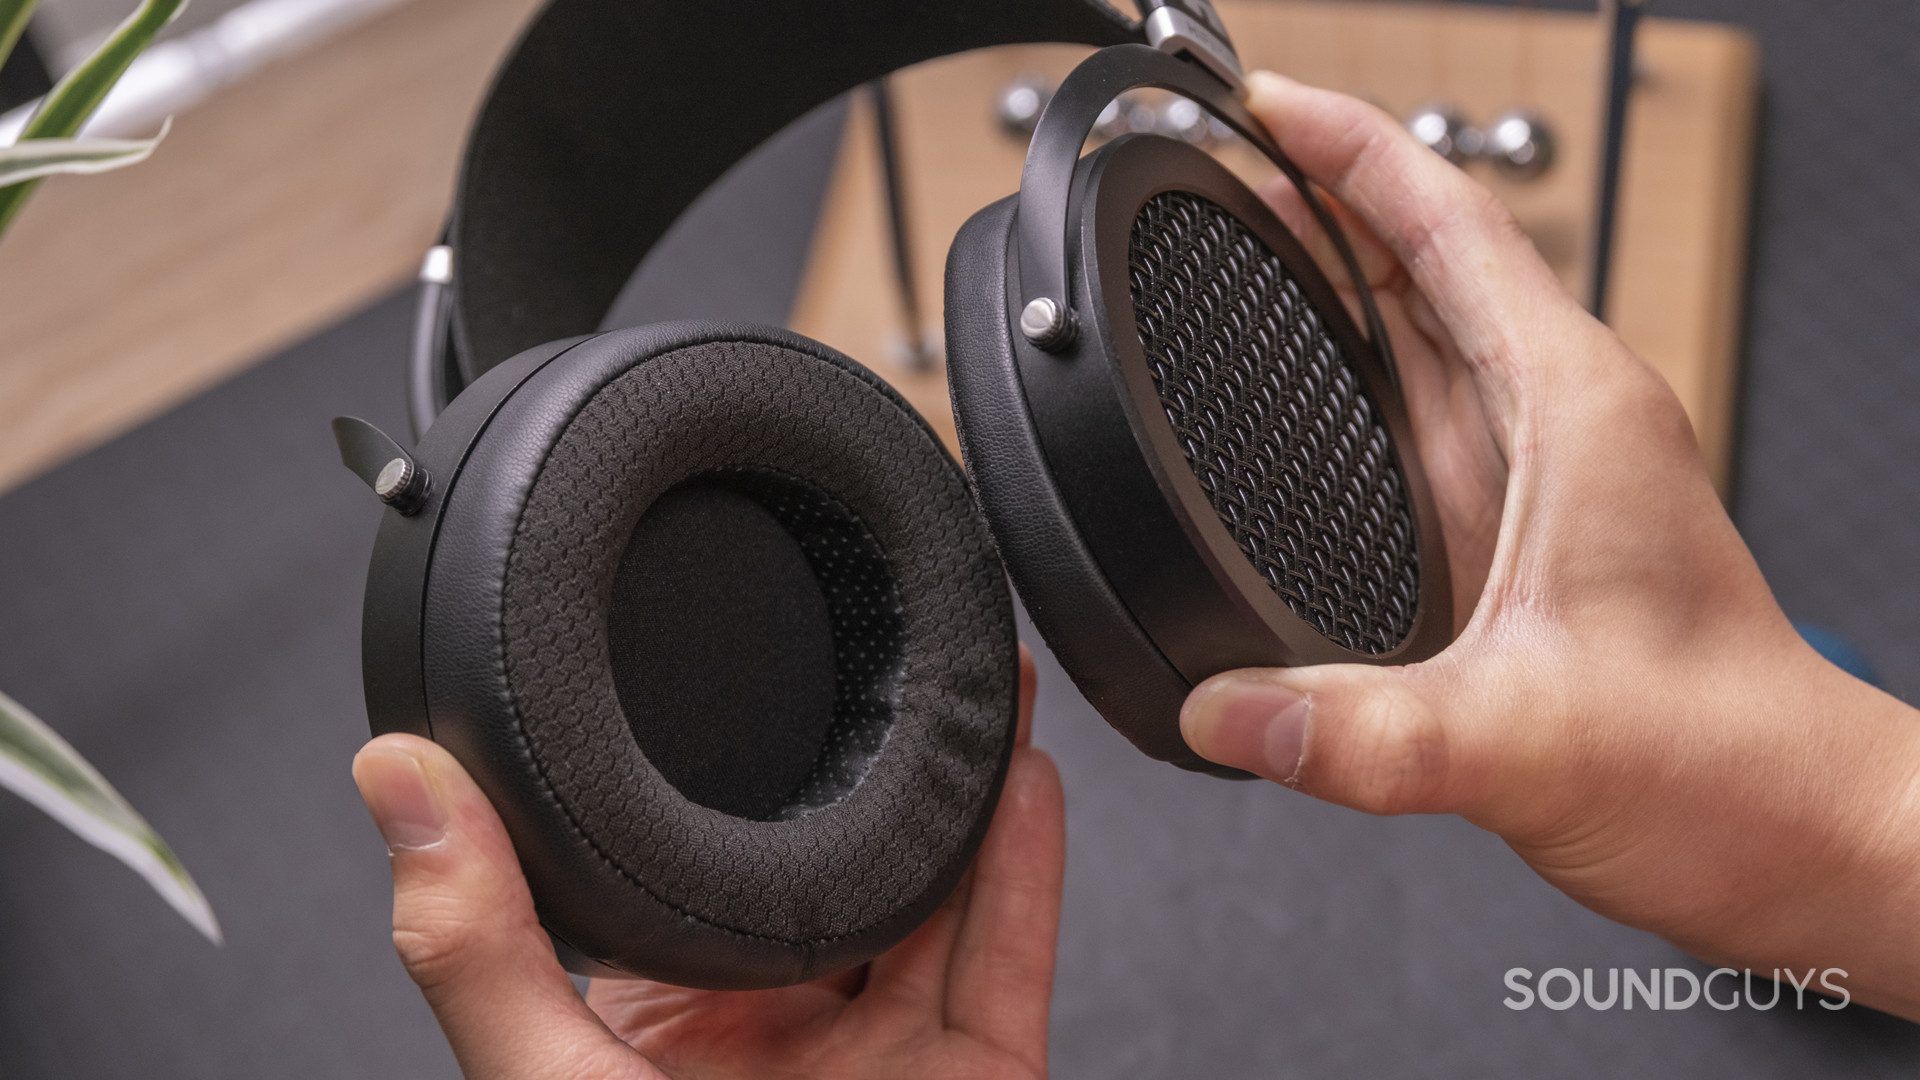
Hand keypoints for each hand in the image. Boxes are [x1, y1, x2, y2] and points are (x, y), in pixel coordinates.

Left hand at [353, 651, 1060, 1078]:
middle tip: (878, 652)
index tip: (717, 673)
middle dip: (866, 765)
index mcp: (654, 1039)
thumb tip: (395, 785)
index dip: (706, 779)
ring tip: (972, 688)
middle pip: (831, 875)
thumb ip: (480, 948)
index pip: (681, 880)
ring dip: (960, 795)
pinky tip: (1023, 790)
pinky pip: (1008, 966)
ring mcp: (881, 1065)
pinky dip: (1026, 878)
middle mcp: (772, 1043)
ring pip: (932, 903)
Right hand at [1181, 72, 1919, 1015]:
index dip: (1351, 151)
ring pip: (1423, 329)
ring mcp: (1536, 473)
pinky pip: (1417, 410)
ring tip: (1236, 242)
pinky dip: (1348, 370)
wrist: (1787, 828)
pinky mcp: (1516, 528)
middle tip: (1213, 170)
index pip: (1449, 227)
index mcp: (1570, 412)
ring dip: (1332, 274)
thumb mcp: (1521, 740)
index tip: (1263, 109)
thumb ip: (1360, 733)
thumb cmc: (1717, 759)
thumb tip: (1223, 711)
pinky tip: (1296, 392)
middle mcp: (1557, 422)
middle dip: (1319, 195)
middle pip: (1424, 258)